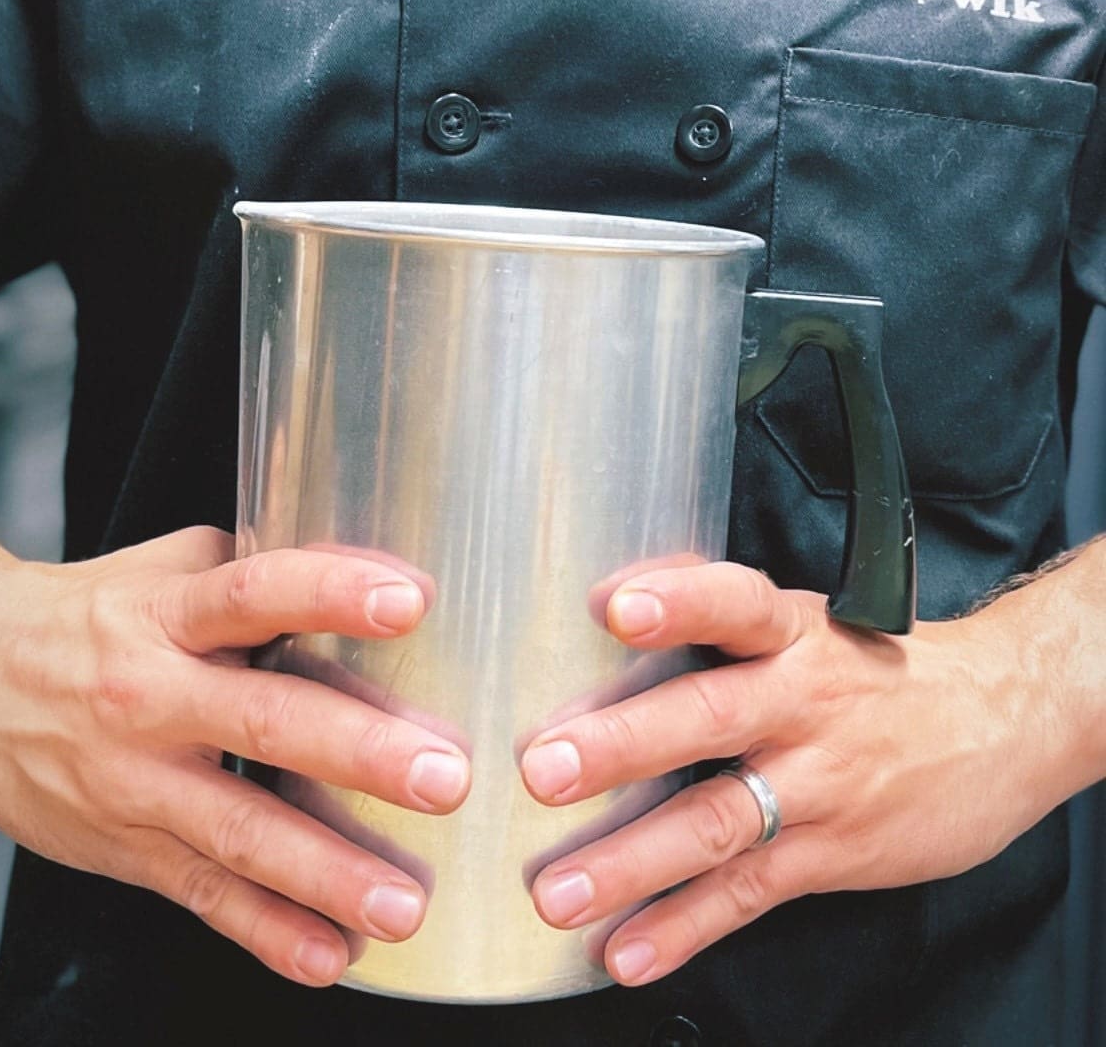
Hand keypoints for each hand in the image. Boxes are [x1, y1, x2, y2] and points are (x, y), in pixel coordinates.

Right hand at [0, 520, 470, 985]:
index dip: (329, 593)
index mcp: (169, 615)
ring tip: (403, 901)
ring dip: (325, 871)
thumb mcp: (170, 569)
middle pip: (262, 721)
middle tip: (442, 776)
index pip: (253, 593)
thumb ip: (259, 569)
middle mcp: (152, 697)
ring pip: (238, 831)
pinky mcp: (127, 849)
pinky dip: (266, 931)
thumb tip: (372, 565)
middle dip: (358, 752)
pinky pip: (203, 896)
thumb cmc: (98, 615)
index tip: (410, 603)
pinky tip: (329, 954)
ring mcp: (137, 783)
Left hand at [519, 559, 1092, 986]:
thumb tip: (610, 595)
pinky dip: (685, 926)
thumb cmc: (872, 667)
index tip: (617, 607)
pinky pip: (749, 893)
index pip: (737, 604)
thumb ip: (716, 613)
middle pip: (711, 717)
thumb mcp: (807, 622)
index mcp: (793, 634)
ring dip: (634, 860)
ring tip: (560, 891)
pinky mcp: (831, 853)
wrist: (999, 721)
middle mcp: (803, 704)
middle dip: (625, 744)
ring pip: (720, 822)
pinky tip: (628, 949)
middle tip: (546, 769)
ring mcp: (820, 785)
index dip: (680, 602)